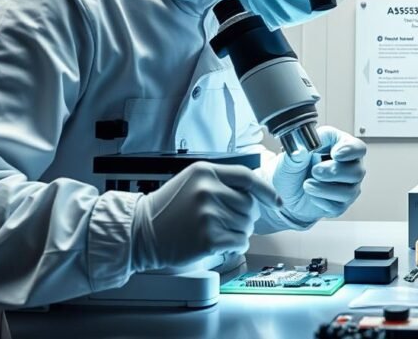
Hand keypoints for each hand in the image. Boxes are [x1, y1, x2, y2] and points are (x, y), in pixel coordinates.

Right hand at [131, 162, 278, 271]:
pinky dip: (235, 246)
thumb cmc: (167, 209)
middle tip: (227, 222)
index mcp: (205, 172)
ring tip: (216, 231)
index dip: (266, 190)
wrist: (140, 232)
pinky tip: (218, 243)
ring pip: (247, 225)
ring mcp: (208, 214)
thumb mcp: (191, 181)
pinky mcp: (208, 238)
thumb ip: (221, 182)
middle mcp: (207, 190)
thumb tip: (257, 193)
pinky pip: (240, 242)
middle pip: (250, 204)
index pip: (247, 178)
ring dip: (238, 232)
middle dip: (246, 216)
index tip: (277, 201)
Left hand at [271, 126, 365, 228]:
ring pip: (348, 191)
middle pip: (356, 171)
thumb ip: (295, 154)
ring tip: (307, 184)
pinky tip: (311, 195)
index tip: (336, 154)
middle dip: (333, 172)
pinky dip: (321, 201)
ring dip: (324, 189)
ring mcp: (348, 185)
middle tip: (315, 171)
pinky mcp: (342, 203)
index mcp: (340, 145)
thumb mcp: (288, 159)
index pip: (357, 148)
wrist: (286, 193)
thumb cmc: (293, 170)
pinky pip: (338, 206)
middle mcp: (349, 165)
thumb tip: (301, 151)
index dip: (350, 150)